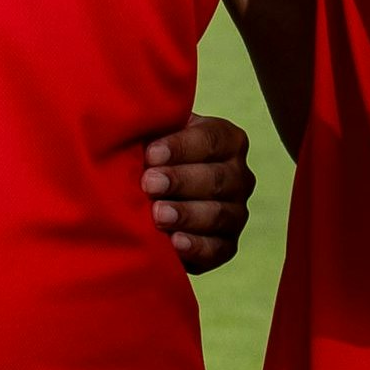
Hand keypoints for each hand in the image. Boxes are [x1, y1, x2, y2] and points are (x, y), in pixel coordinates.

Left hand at [141, 114, 255, 272]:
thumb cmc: (150, 157)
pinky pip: (219, 249)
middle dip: (180, 181)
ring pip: (220, 214)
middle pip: (217, 178)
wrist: (151, 196)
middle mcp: (239, 175)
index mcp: (226, 140)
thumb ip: (150, 127)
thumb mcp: (153, 135)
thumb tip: (131, 121)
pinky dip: (197, 247)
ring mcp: (236, 212)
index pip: (211, 139)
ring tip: (157, 214)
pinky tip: (175, 243)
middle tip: (149, 184)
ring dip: (187, 214)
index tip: (150, 154)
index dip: (181, 147)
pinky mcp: (227, 245)